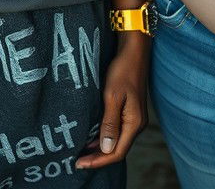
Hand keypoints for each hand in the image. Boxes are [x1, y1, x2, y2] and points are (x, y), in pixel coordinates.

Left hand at [76, 37, 148, 169]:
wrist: (133, 50)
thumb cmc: (122, 70)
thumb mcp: (112, 96)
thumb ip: (109, 123)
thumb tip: (105, 149)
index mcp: (134, 123)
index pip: (117, 152)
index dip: (98, 161)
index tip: (79, 163)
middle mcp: (137, 124)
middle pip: (118, 149)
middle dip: (98, 157)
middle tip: (77, 161)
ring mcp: (134, 117)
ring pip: (117, 140)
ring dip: (101, 148)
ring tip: (82, 152)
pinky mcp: (130, 110)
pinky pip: (117, 130)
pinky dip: (105, 136)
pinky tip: (93, 136)